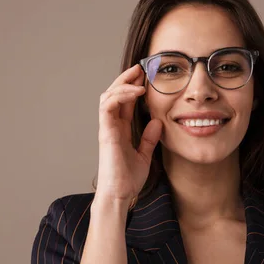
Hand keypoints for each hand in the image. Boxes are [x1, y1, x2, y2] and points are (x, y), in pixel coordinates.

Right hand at [95, 64, 162, 205]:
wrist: (119, 195)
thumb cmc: (128, 179)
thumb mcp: (144, 155)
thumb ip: (148, 139)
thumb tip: (157, 122)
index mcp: (120, 130)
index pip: (124, 102)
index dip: (133, 87)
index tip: (146, 77)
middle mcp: (111, 126)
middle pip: (114, 94)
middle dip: (126, 79)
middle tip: (140, 68)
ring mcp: (107, 128)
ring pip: (108, 95)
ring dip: (122, 83)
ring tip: (137, 75)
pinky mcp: (106, 132)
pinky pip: (108, 106)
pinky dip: (120, 95)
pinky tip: (136, 92)